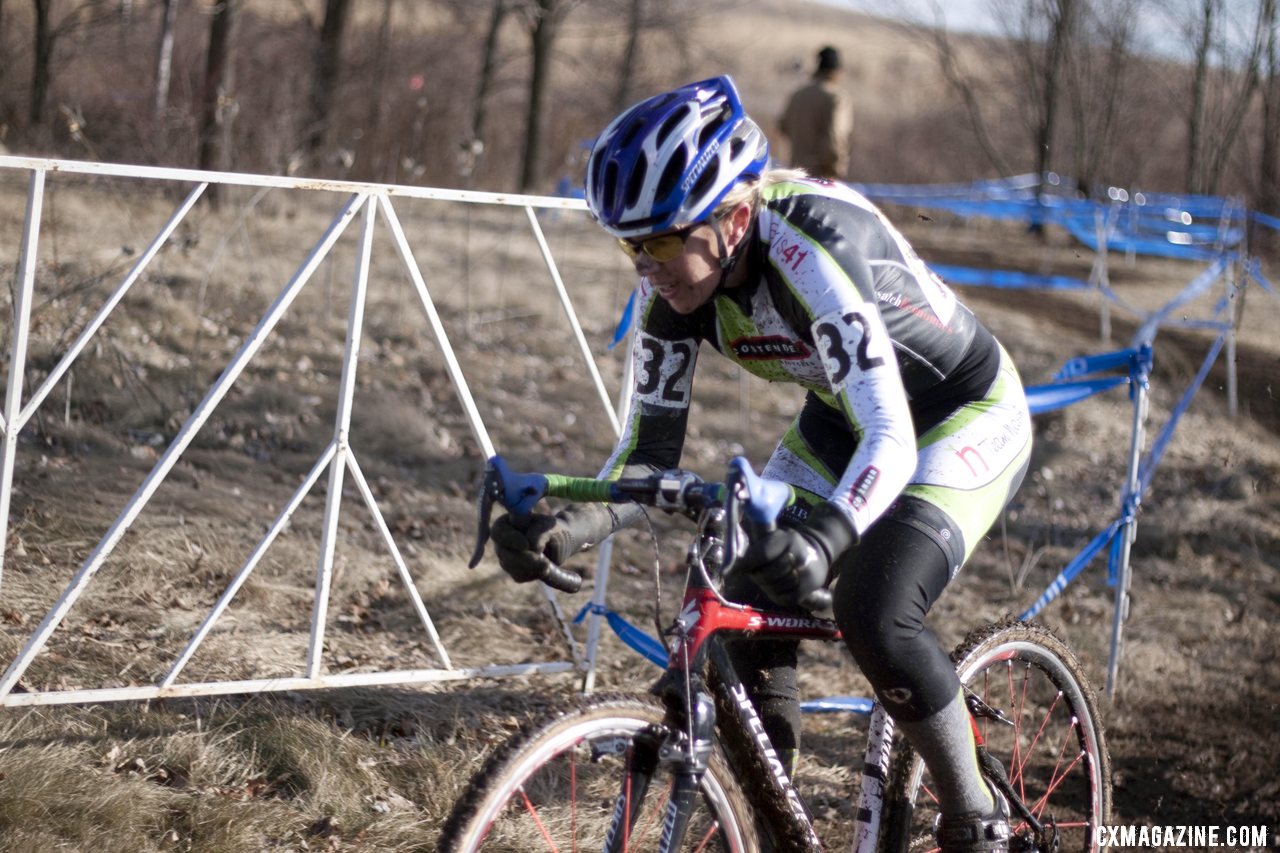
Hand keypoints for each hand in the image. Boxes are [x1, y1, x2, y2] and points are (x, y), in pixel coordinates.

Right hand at [489, 512, 584, 592]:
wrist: (560, 543)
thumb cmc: (552, 528)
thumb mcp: (550, 526)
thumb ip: (539, 532)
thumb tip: (531, 546)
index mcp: (506, 522)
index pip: (498, 531)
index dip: (510, 539)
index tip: (526, 545)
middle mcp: (501, 540)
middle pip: (503, 552)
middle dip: (524, 559)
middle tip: (543, 562)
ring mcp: (505, 556)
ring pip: (510, 566)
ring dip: (531, 567)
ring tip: (547, 564)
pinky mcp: (513, 570)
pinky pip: (518, 576)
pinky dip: (533, 573)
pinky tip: (544, 567)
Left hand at [735, 502, 856, 611]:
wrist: (817, 554)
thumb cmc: (785, 545)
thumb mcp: (772, 533)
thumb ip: (757, 529)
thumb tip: (740, 512)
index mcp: (788, 538)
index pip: (762, 553)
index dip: (746, 562)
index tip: (736, 568)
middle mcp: (799, 554)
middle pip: (764, 574)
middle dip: (756, 575)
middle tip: (757, 571)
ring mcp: (805, 573)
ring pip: (771, 587)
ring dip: (766, 585)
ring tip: (769, 577)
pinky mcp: (807, 590)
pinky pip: (781, 598)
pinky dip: (776, 594)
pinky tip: (779, 586)